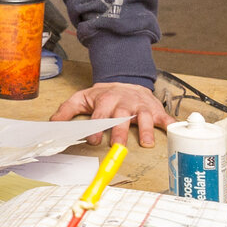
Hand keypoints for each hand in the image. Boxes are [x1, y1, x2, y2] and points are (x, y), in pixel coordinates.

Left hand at [50, 82, 168, 149]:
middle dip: (120, 131)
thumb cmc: (104, 95)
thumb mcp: (82, 98)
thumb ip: (67, 111)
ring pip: (144, 116)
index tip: (94, 140)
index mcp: (105, 100)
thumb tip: (53, 124)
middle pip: (122, 117)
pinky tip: (173, 129)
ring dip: (146, 129)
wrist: (126, 80)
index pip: (100, 114)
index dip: (97, 127)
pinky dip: (170, 123)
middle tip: (118, 146)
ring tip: (147, 143)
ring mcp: (140, 105)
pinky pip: (164, 116)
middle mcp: (124, 102)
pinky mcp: (154, 109)